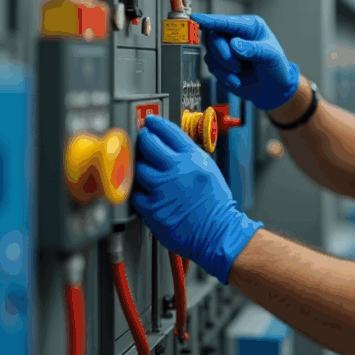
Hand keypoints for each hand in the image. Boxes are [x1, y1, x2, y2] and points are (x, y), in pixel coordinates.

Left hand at [132, 114, 262, 282]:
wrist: (218, 231)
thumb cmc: (215, 205)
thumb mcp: (208, 170)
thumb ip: (189, 157)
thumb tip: (170, 147)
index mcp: (193, 158)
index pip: (168, 131)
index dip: (155, 124)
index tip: (150, 123)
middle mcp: (177, 169)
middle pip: (148, 144)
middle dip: (143, 140)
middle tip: (142, 142)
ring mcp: (163, 188)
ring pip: (137, 168)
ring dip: (138, 168)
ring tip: (144, 171)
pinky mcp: (153, 208)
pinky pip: (135, 194)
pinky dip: (138, 192)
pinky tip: (146, 193)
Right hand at [192, 14, 299, 110]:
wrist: (273, 90)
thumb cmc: (276, 68)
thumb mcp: (272, 57)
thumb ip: (254, 49)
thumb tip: (235, 44)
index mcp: (249, 26)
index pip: (227, 22)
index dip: (210, 20)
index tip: (197, 18)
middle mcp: (234, 35)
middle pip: (214, 38)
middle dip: (223, 55)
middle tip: (237, 67)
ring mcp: (226, 50)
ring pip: (210, 54)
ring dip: (224, 68)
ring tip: (240, 73)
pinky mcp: (220, 64)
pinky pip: (212, 67)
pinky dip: (223, 76)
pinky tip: (236, 81)